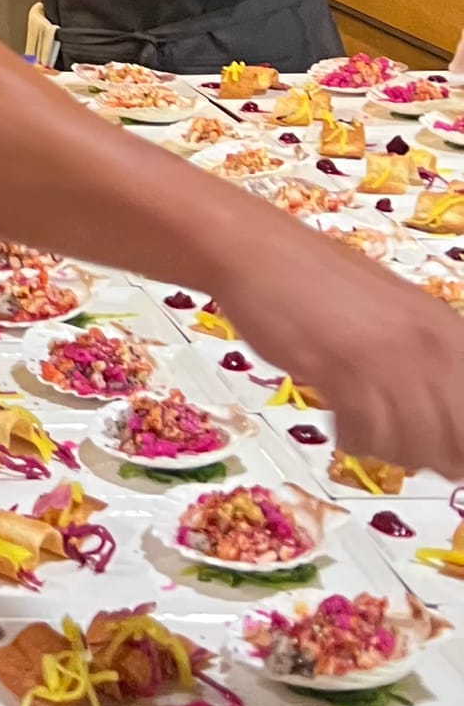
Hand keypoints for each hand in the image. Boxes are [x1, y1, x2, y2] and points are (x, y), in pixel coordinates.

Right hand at [218, 212, 463, 476]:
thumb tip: (446, 428)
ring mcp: (388, 360)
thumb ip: (428, 363)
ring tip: (364, 425)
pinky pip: (365, 437)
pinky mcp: (343, 374)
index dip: (456, 442)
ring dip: (387, 448)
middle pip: (453, 440)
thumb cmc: (323, 282)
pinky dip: (354, 439)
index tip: (440, 449)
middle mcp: (430, 348)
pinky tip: (341, 420)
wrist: (262, 253)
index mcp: (450, 331)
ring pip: (411, 446)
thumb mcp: (397, 316)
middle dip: (427, 452)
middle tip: (397, 440)